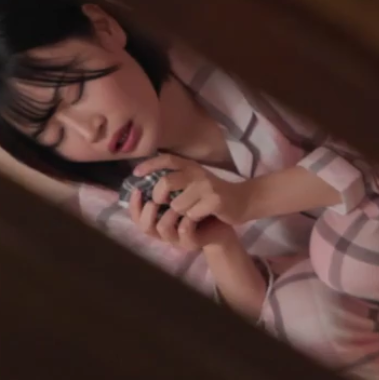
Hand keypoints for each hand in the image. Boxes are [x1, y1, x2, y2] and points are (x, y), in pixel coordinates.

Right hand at [128, 189, 237, 250]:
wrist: (223, 218)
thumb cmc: (198, 201)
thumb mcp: (180, 189)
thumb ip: (163, 182)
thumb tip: (145, 168)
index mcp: (157, 219)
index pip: (136, 216)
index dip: (133, 204)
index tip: (136, 188)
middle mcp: (164, 230)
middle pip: (144, 226)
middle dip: (148, 211)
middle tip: (156, 199)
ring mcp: (177, 238)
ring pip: (162, 228)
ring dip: (168, 213)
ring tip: (176, 204)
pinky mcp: (191, 242)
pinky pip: (183, 231)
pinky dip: (186, 220)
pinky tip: (193, 212)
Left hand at [133, 154, 249, 225]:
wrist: (243, 201)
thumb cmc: (213, 195)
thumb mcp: (194, 182)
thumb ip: (177, 180)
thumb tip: (150, 184)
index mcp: (190, 166)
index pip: (166, 160)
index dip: (149, 165)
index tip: (135, 174)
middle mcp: (197, 173)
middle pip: (166, 182)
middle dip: (158, 196)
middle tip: (159, 203)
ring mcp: (206, 186)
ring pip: (177, 204)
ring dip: (179, 212)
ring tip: (187, 213)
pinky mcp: (215, 200)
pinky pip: (192, 214)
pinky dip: (192, 219)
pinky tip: (200, 217)